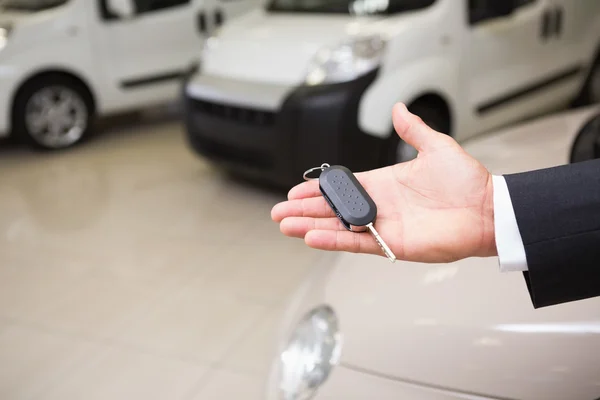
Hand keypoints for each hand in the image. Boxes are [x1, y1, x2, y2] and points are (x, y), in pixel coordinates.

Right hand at [271, 103, 496, 262]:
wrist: (488, 209)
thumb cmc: (467, 181)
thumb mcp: (436, 147)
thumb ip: (413, 130)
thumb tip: (398, 109)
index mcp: (384, 183)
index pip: (342, 187)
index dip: (318, 188)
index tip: (296, 189)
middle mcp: (380, 205)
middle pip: (333, 208)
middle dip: (305, 209)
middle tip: (280, 211)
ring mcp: (384, 225)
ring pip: (338, 226)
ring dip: (311, 226)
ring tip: (285, 225)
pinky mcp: (392, 243)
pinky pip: (357, 242)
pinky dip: (334, 239)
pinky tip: (312, 237)